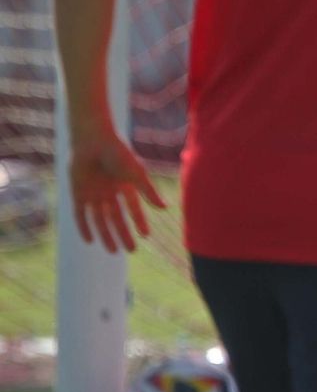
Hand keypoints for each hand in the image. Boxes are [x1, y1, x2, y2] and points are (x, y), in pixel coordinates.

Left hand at [69, 131, 164, 253]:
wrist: (93, 141)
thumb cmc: (118, 154)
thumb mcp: (136, 174)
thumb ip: (149, 192)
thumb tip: (164, 208)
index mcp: (125, 186)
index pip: (133, 208)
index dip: (139, 222)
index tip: (145, 236)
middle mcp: (110, 192)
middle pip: (117, 218)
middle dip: (124, 234)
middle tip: (131, 251)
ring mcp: (94, 193)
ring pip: (100, 220)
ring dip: (106, 235)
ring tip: (113, 251)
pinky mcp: (78, 193)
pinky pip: (81, 214)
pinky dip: (85, 227)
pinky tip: (90, 241)